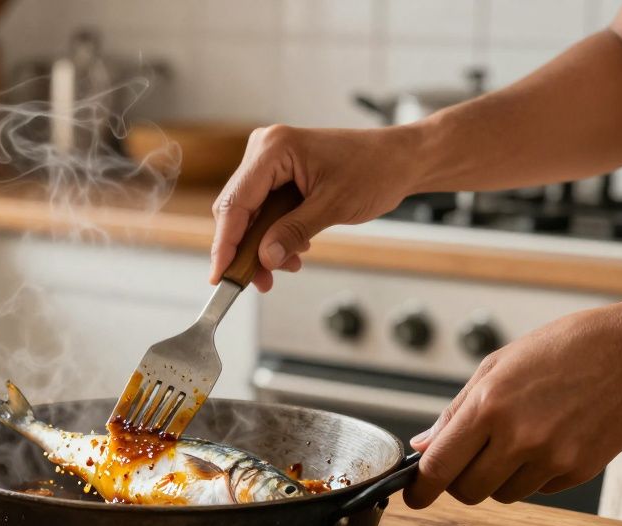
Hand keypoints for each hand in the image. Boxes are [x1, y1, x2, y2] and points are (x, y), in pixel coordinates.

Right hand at [209, 124, 424, 291]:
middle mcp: (264, 150)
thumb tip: (264, 258)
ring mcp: (270, 160)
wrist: (401, 160)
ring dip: (263, 245)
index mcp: (273, 148)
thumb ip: (293, 232)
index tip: (221, 275)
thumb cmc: (375, 169)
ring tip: (287, 266)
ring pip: (249, 214)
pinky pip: (264, 209)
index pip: (236, 203)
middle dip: (246, 249)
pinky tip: (294, 249)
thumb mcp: (333, 207)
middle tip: (259, 280)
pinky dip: (274, 233)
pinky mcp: (278, 173)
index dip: (225, 244)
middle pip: (237, 210)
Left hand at [405, 302, 621, 507]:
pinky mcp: (579, 471)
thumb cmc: (561, 350)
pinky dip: (536, 474)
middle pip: (467, 491)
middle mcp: (517, 437)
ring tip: (521, 438)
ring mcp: (551, 457)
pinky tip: (553, 438)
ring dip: (500, 478)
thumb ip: (456, 411)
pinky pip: (539, 489)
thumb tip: (423, 446)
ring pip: (503, 494)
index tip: (413, 497)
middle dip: (461, 483)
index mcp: (488, 405)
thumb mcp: (498, 366)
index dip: (420, 489)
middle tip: (470, 461)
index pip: (439, 466)